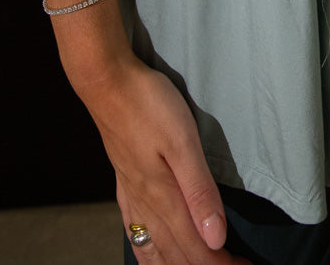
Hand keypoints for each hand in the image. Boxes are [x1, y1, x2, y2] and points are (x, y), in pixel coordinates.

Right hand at [77, 55, 251, 263]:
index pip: (197, 247)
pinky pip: (133, 232)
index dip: (222, 264)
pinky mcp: (123, 183)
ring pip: (153, 250)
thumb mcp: (183, 142)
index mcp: (164, 197)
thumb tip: (216, 239)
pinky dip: (147, 253)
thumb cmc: (149, 105)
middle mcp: (146, 204)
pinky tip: (150, 255)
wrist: (107, 83)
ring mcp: (131, 195)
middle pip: (178, 254)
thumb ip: (199, 192)